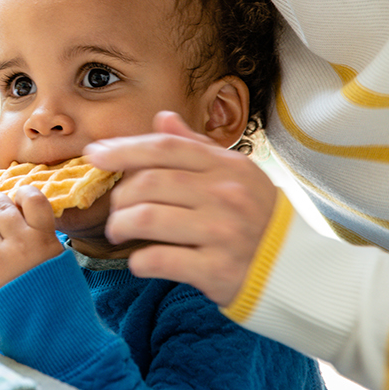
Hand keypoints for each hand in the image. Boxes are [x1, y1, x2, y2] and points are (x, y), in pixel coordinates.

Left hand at [0, 185, 63, 295]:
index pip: (32, 198)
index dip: (25, 191)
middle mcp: (18, 244)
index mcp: (44, 238)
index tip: (21, 193)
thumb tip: (20, 209)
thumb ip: (41, 231)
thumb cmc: (57, 290)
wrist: (45, 330)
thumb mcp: (58, 256)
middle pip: (1, 207)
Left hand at [84, 111, 278, 305]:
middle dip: (120, 196)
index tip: (94, 155)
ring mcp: (223, 233)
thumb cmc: (256, 217)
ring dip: (121, 226)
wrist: (294, 269)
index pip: (165, 148)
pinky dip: (139, 261)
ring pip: (147, 219)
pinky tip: (140, 261)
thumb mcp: (235, 174)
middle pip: (150, 184)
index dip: (124, 149)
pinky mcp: (218, 271)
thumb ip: (196, 147)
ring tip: (120, 233)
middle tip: (115, 209)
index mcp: (228, 167)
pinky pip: (160, 260)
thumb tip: (163, 118)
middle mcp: (227, 196)